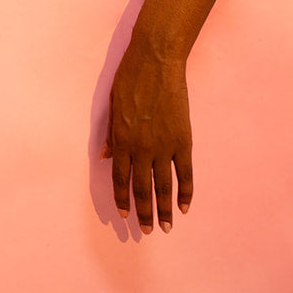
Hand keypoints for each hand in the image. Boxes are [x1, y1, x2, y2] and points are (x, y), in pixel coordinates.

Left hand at [103, 40, 192, 232]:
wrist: (156, 62)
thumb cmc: (130, 79)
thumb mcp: (112, 106)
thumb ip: (111, 134)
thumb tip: (107, 156)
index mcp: (121, 140)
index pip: (120, 179)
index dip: (122, 199)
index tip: (124, 215)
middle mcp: (141, 148)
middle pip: (142, 188)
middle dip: (144, 213)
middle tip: (147, 231)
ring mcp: (164, 146)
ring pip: (164, 187)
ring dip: (165, 210)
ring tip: (167, 228)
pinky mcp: (183, 140)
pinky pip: (185, 173)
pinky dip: (186, 192)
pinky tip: (185, 207)